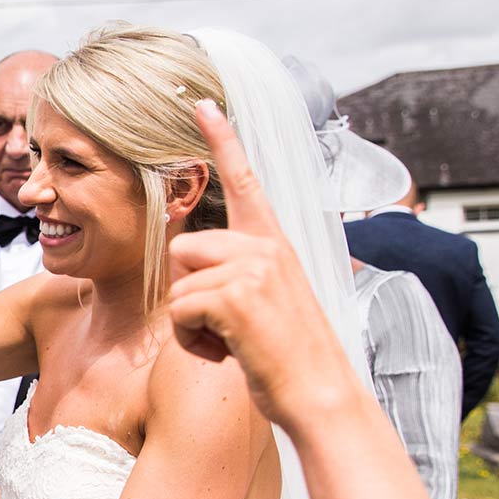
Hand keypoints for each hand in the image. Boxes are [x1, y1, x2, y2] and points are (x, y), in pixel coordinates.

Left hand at [165, 102, 362, 427]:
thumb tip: (200, 262)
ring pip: (178, 285)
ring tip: (232, 343)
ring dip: (190, 325)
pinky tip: (228, 354)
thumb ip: (243, 275)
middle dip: (189, 294)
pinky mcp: (236, 295)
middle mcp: (266, 247)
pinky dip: (191, 341)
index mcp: (275, 244)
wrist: (320, 396)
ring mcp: (253, 268)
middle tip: (227, 329)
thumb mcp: (271, 303)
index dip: (223, 139)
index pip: (245, 181)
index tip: (201, 103)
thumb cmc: (290, 359)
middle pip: (184, 249)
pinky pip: (180, 311)